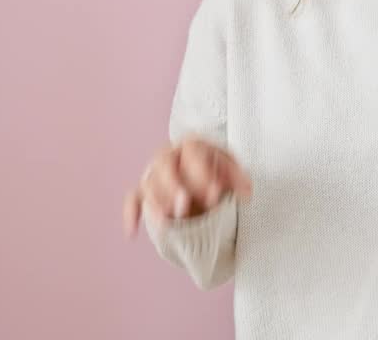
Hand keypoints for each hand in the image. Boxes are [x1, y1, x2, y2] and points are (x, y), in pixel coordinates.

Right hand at [122, 136, 251, 237]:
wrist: (202, 169)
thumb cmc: (216, 168)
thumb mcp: (231, 169)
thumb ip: (239, 179)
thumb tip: (246, 192)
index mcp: (192, 146)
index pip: (193, 153)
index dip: (202, 173)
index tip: (215, 193)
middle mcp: (169, 156)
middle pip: (164, 166)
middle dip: (173, 186)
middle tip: (184, 206)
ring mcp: (154, 173)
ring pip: (148, 185)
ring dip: (156, 203)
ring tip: (166, 222)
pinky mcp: (145, 191)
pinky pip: (133, 200)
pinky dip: (131, 214)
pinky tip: (132, 232)